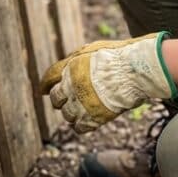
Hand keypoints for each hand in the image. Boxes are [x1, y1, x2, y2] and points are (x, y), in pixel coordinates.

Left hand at [41, 32, 177, 132]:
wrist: (135, 71)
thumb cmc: (120, 56)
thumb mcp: (93, 49)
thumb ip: (77, 59)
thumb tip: (68, 64)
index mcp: (70, 66)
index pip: (49, 77)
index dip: (44, 85)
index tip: (42, 91)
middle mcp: (71, 85)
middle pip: (55, 98)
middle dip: (59, 99)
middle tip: (66, 101)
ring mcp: (81, 102)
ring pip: (66, 114)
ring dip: (72, 113)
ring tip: (82, 109)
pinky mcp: (93, 117)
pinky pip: (79, 127)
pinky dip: (81, 126)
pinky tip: (86, 122)